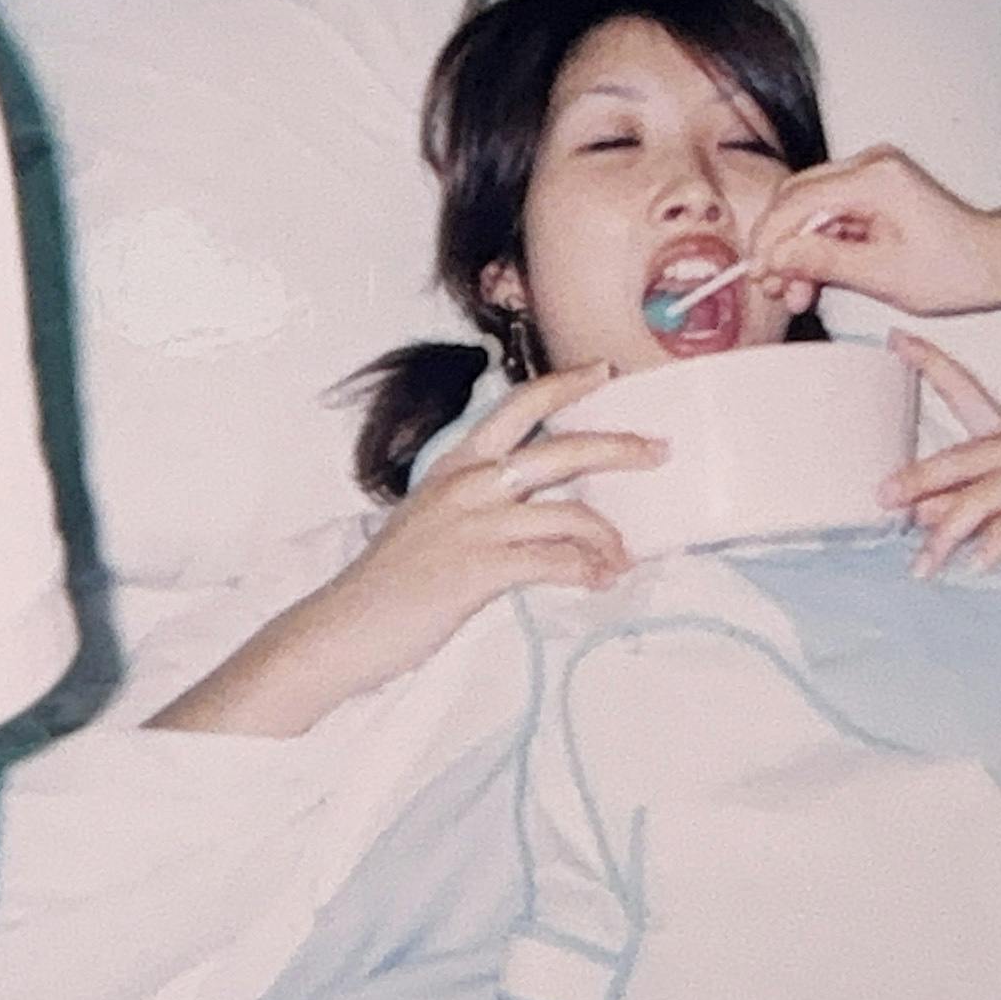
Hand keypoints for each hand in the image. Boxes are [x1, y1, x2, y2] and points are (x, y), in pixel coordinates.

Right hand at [309, 368, 660, 685]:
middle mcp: (467, 483)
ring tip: (623, 556)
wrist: (342, 628)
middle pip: (562, 449)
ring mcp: (474, 524)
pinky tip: (598, 581)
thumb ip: (479, 501)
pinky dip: (587, 571)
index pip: (518, 405)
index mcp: (455, 464)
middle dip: (619, 447)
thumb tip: (539, 505)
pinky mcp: (480, 569)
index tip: (604, 371)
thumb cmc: (391, 580)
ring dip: (609, 535)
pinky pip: (557, 561)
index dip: (565, 384)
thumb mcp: (432, 518)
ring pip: (571, 511)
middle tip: (658, 451)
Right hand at [750, 145, 1000, 315]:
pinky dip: (818, 245)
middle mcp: (872, 165)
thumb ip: (825, 262)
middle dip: (780, 245)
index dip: (771, 238)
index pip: (800, 200)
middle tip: (772, 287)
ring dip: (797, 249)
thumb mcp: (885, 276)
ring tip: (795, 293)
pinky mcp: (875, 190)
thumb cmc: (958, 269)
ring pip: (810, 207)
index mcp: (877, 178)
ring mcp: (873, 175)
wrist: (997, 261)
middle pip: (798, 197)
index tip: (757, 273)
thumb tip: (777, 257)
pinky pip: (830, 213)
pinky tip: (814, 278)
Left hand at [883, 332, 1000, 583]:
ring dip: (948, 533)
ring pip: (982, 495)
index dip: (930, 363)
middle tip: (883, 497)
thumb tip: (917, 511)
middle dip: (918, 478)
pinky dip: (994, 544)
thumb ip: (966, 509)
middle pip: (962, 455)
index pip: (965, 392)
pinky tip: (978, 564)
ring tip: (925, 565)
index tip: (894, 339)